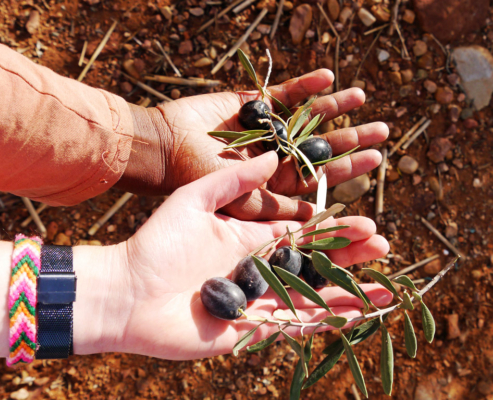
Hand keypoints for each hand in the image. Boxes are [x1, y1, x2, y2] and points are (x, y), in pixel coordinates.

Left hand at [77, 152, 390, 359]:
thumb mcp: (195, 198)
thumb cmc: (157, 244)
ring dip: (351, 288)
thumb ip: (234, 178)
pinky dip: (333, 319)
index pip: (303, 231)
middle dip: (350, 255)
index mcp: (250, 237)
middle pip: (317, 261)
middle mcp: (261, 266)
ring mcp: (260, 297)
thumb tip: (274, 154)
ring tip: (388, 282)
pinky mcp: (255, 326)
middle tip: (383, 244)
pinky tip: (362, 312)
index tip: (364, 219)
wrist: (128, 291)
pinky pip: (300, 323)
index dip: (334, 228)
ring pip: (315, 293)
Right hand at [117, 69, 387, 220]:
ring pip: (306, 117)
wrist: (164, 148)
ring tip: (360, 96)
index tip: (376, 159)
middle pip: (320, 146)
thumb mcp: (240, 202)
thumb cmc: (198, 181)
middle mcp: (274, 155)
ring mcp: (265, 128)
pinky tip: (327, 77)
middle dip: (350, 138)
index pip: (320, 175)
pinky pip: (283, 93)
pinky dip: (305, 85)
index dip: (348, 167)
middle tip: (381, 130)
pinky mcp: (251, 105)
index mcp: (275, 181)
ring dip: (333, 106)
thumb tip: (312, 216)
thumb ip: (275, 206)